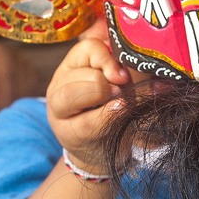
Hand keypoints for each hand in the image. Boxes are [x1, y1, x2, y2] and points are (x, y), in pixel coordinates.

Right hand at [46, 26, 128, 173]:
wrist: (108, 150)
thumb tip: (140, 49)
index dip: (109, 58)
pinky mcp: (66, 133)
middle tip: (123, 91)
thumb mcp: (124, 83)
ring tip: (121, 103)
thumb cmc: (116, 110)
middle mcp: (60, 83)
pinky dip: (106, 116)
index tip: (124, 75)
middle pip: (82, 71)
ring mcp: (58, 109)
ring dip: (101, 95)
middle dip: (108, 80)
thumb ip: (128, 65)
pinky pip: (86, 122)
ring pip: (72, 93)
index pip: (88, 47)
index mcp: (75, 64)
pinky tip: (119, 112)